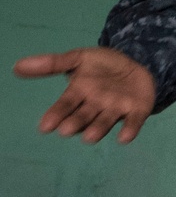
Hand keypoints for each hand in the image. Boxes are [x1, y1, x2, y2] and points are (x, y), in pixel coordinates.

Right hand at [13, 47, 155, 143]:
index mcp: (79, 94)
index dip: (56, 115)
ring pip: (105, 122)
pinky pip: (134, 122)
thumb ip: (52, 63)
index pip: (65, 106)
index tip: (45, 127)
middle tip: (65, 130)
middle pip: (83, 117)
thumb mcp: (78, 58)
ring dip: (98, 130)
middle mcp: (96, 106)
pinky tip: (124, 137)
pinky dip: (129, 129)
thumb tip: (16, 66)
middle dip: (75, 123)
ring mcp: (116, 109)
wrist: (136, 62)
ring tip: (88, 138)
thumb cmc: (103, 66)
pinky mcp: (137, 110)